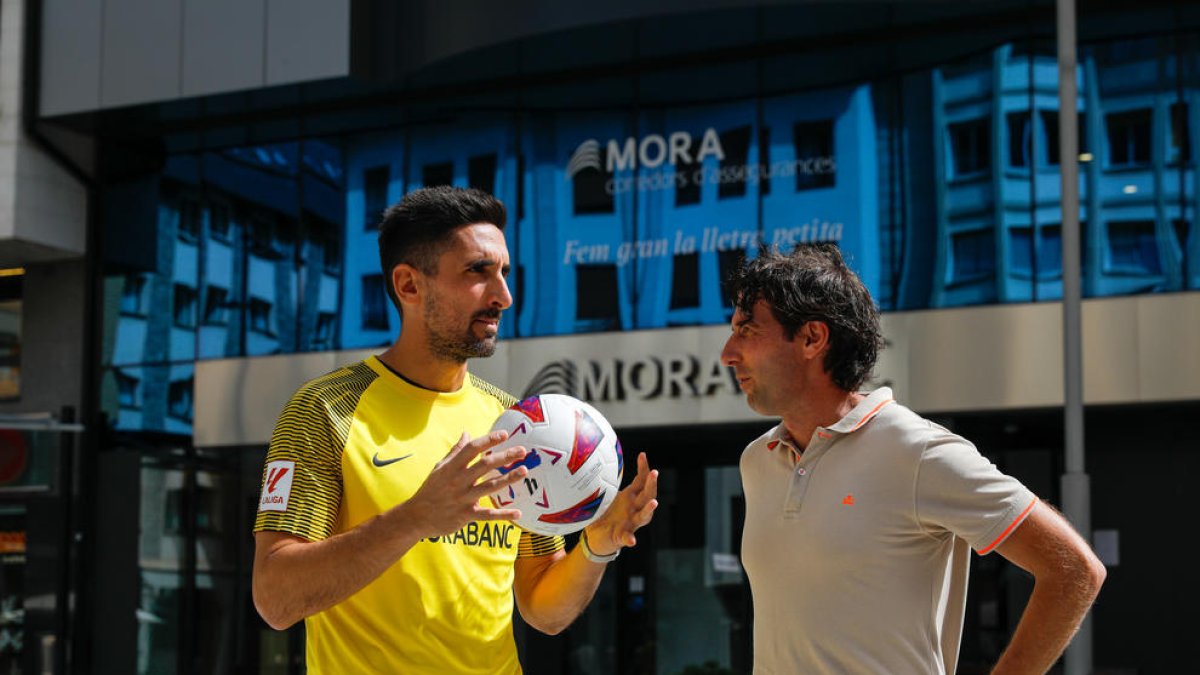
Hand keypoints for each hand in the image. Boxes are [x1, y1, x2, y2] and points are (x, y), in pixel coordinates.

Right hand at [405, 431, 529, 538]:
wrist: (417, 517)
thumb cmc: (430, 490)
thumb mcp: (440, 468)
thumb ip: (455, 452)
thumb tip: (466, 433)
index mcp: (452, 467)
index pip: (472, 449)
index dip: (489, 440)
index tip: (504, 435)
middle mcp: (459, 480)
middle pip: (485, 465)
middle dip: (505, 457)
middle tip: (522, 451)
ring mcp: (463, 498)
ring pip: (489, 486)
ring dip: (508, 479)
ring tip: (524, 471)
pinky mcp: (466, 515)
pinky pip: (487, 514)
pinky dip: (503, 515)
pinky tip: (518, 513)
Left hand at [583, 452, 658, 556]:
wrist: (598, 537)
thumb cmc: (606, 513)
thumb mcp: (609, 495)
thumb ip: (610, 483)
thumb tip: (601, 463)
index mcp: (632, 498)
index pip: (641, 481)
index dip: (644, 468)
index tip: (642, 455)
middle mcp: (634, 509)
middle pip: (647, 495)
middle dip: (651, 484)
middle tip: (654, 473)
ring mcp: (631, 523)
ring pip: (643, 516)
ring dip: (649, 509)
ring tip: (654, 503)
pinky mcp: (622, 537)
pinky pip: (627, 537)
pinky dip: (630, 538)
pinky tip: (632, 540)